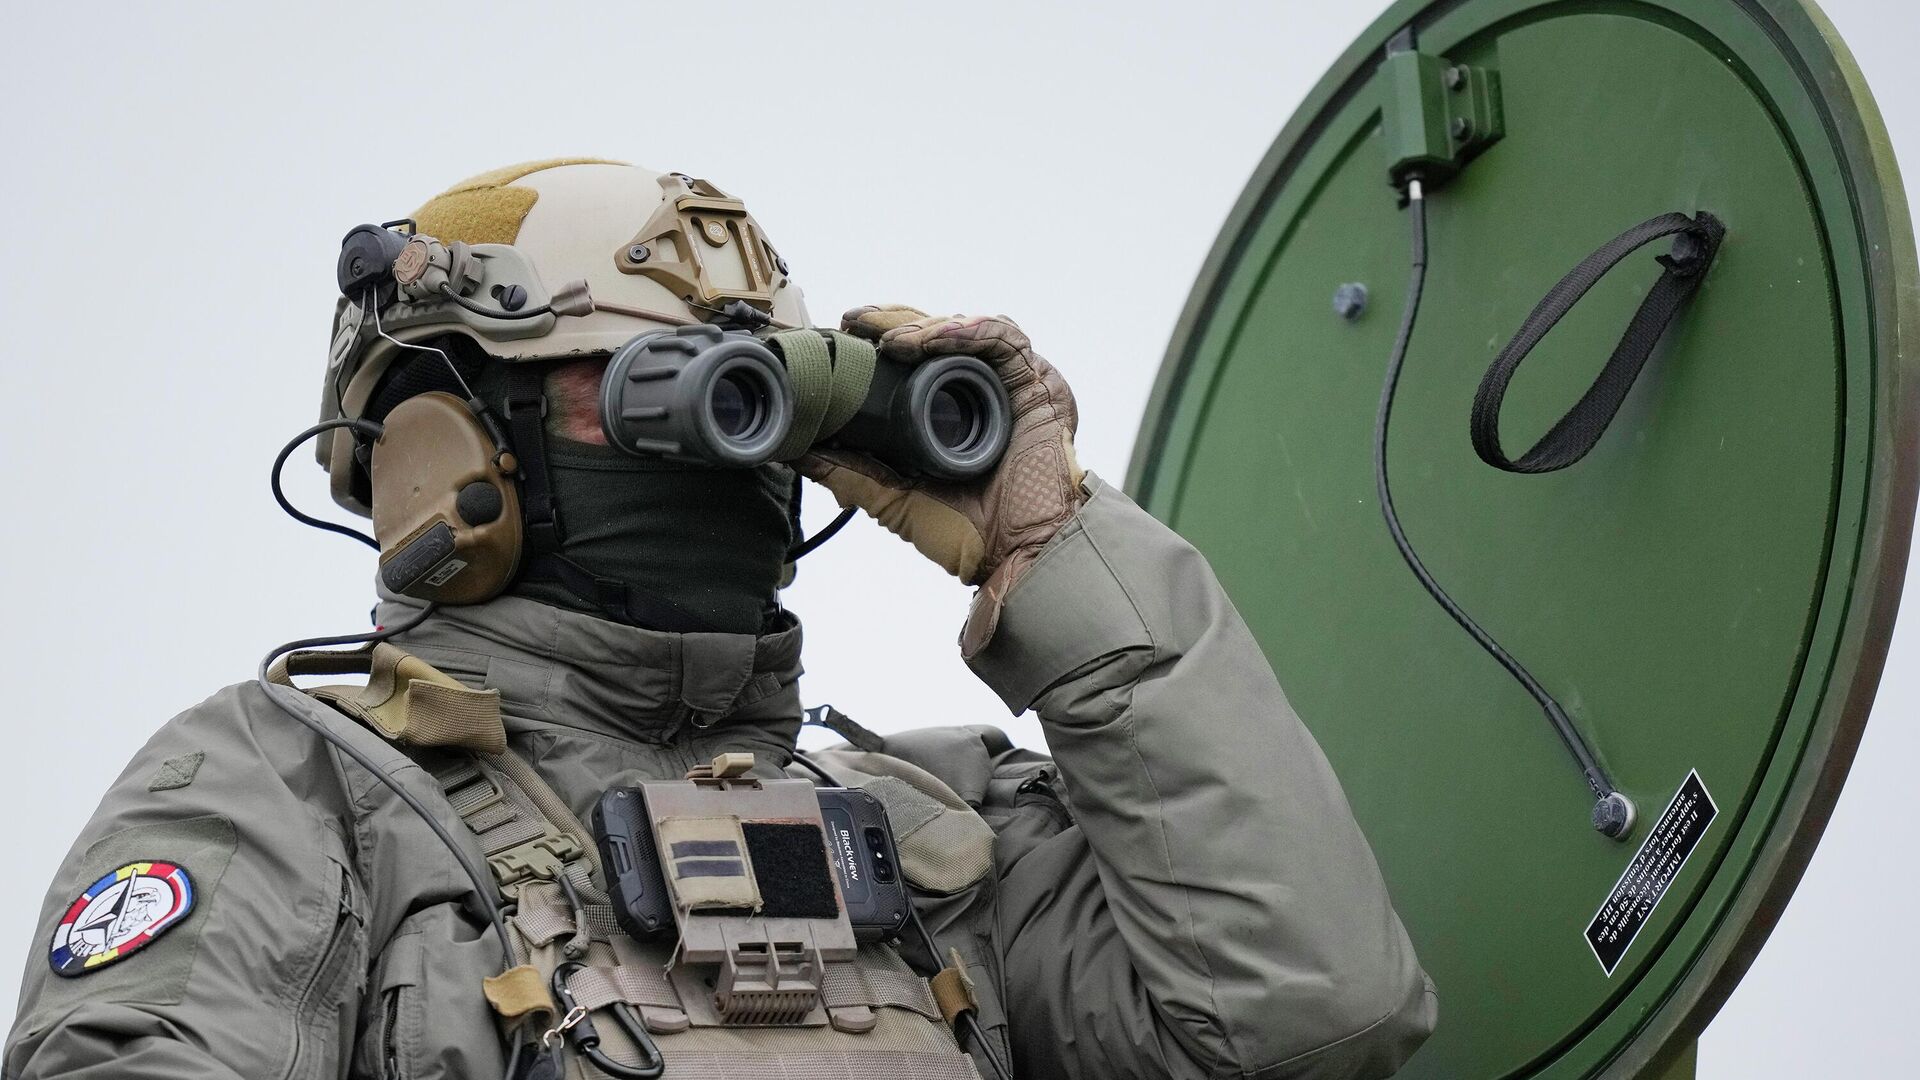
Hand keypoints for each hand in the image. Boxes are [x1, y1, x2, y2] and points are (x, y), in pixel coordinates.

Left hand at [797, 305, 1085, 654]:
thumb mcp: (893, 498)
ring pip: (967, 329)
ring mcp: (1011, 386)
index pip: (915, 359)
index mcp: (952, 413)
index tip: (841, 336)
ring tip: (888, 340)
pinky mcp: (1039, 382)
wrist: (1020, 556)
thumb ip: (849, 475)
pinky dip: (964, 332)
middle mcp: (983, 393)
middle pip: (938, 335)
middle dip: (894, 322)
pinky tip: (928, 342)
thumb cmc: (971, 534)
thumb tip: (795, 455)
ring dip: (923, 325)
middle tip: (854, 323)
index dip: (880, 338)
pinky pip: (1003, 339)